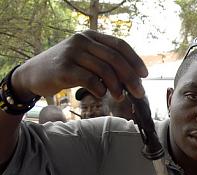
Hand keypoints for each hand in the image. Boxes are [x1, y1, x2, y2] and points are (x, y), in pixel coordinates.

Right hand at [11, 30, 147, 100]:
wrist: (33, 74)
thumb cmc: (65, 69)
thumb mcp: (86, 60)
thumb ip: (105, 63)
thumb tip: (132, 79)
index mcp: (90, 36)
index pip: (119, 45)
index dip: (135, 60)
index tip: (145, 74)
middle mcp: (82, 40)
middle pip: (115, 58)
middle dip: (131, 77)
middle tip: (139, 92)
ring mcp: (72, 53)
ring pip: (105, 70)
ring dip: (117, 87)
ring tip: (119, 97)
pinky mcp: (64, 68)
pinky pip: (90, 79)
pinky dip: (100, 89)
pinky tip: (101, 94)